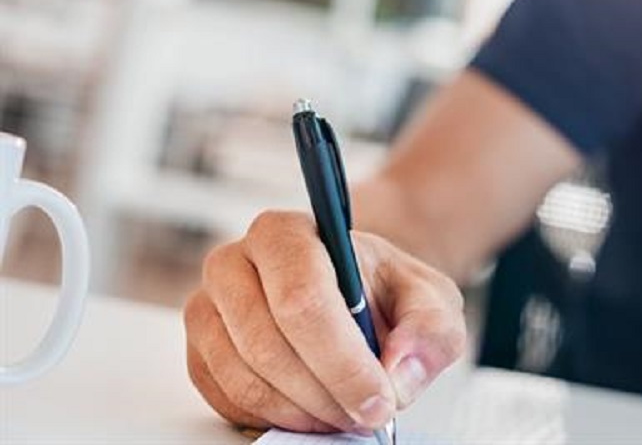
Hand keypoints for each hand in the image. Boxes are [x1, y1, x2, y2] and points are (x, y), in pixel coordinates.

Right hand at [184, 210, 465, 433]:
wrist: (354, 292)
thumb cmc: (383, 289)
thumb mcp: (430, 300)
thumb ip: (428, 330)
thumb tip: (398, 371)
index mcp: (287, 233)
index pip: (302, 298)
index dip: (341, 359)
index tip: (379, 397)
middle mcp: (234, 263)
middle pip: (268, 343)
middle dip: (326, 392)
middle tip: (369, 412)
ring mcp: (208, 309)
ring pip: (246, 379)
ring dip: (304, 411)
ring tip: (346, 410)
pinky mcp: (200, 353)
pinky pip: (227, 400)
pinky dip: (276, 418)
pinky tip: (314, 409)